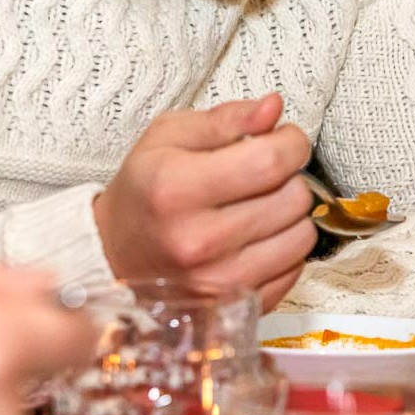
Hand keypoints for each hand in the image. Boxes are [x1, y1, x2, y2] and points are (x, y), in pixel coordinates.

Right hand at [94, 92, 315, 309]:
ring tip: (261, 205)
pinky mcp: (235, 306)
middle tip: (265, 173)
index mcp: (176, 188)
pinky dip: (284, 249)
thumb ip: (226, 118)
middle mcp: (197, 240)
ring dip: (290, 215)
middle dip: (289, 177)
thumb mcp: (168, 137)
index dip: (291, 142)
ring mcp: (218, 281)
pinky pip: (294, 270)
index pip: (269, 161)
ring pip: (301, 236)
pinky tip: (257, 237)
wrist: (113, 254)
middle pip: (292, 198)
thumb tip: (274, 108)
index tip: (285, 138)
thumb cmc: (144, 190)